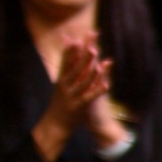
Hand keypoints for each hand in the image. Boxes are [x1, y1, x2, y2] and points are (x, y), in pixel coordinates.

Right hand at [32, 32, 124, 159]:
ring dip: (93, 72)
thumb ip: (67, 69)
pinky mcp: (79, 106)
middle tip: (91, 46)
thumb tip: (68, 58)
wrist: (55, 124)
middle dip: (83, 57)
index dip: (71, 50)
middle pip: (75, 69)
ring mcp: (72, 96)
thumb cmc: (60, 102)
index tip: (76, 38)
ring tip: (100, 63)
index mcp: (62, 79)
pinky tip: (106, 85)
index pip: (66, 61)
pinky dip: (98, 90)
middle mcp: (65, 86)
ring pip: (84, 82)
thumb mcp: (61, 84)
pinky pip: (90, 96)